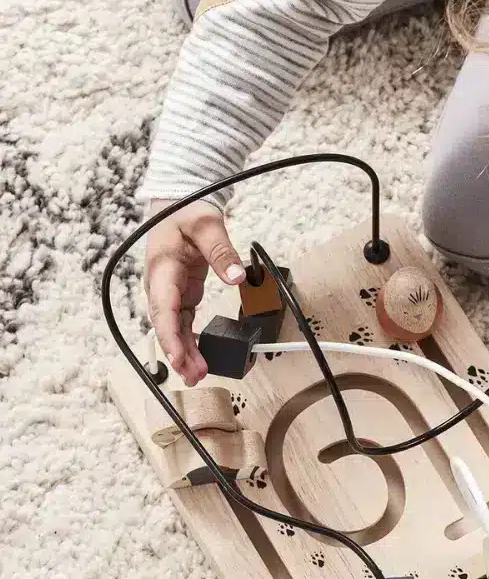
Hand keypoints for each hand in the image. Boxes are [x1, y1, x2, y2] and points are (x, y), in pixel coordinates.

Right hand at [144, 200, 245, 385]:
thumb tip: (237, 278)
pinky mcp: (180, 294)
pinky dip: (189, 340)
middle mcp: (160, 284)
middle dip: (177, 353)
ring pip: (173, 328)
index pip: (162, 309)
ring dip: (184, 352)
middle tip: (194, 376)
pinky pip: (183, 322)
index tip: (178, 359)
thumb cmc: (185, 211)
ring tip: (198, 374)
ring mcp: (169, 291)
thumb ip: (221, 252)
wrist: (177, 202)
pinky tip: (199, 357)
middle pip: (166, 325)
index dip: (169, 337)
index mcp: (162, 269)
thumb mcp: (206, 225)